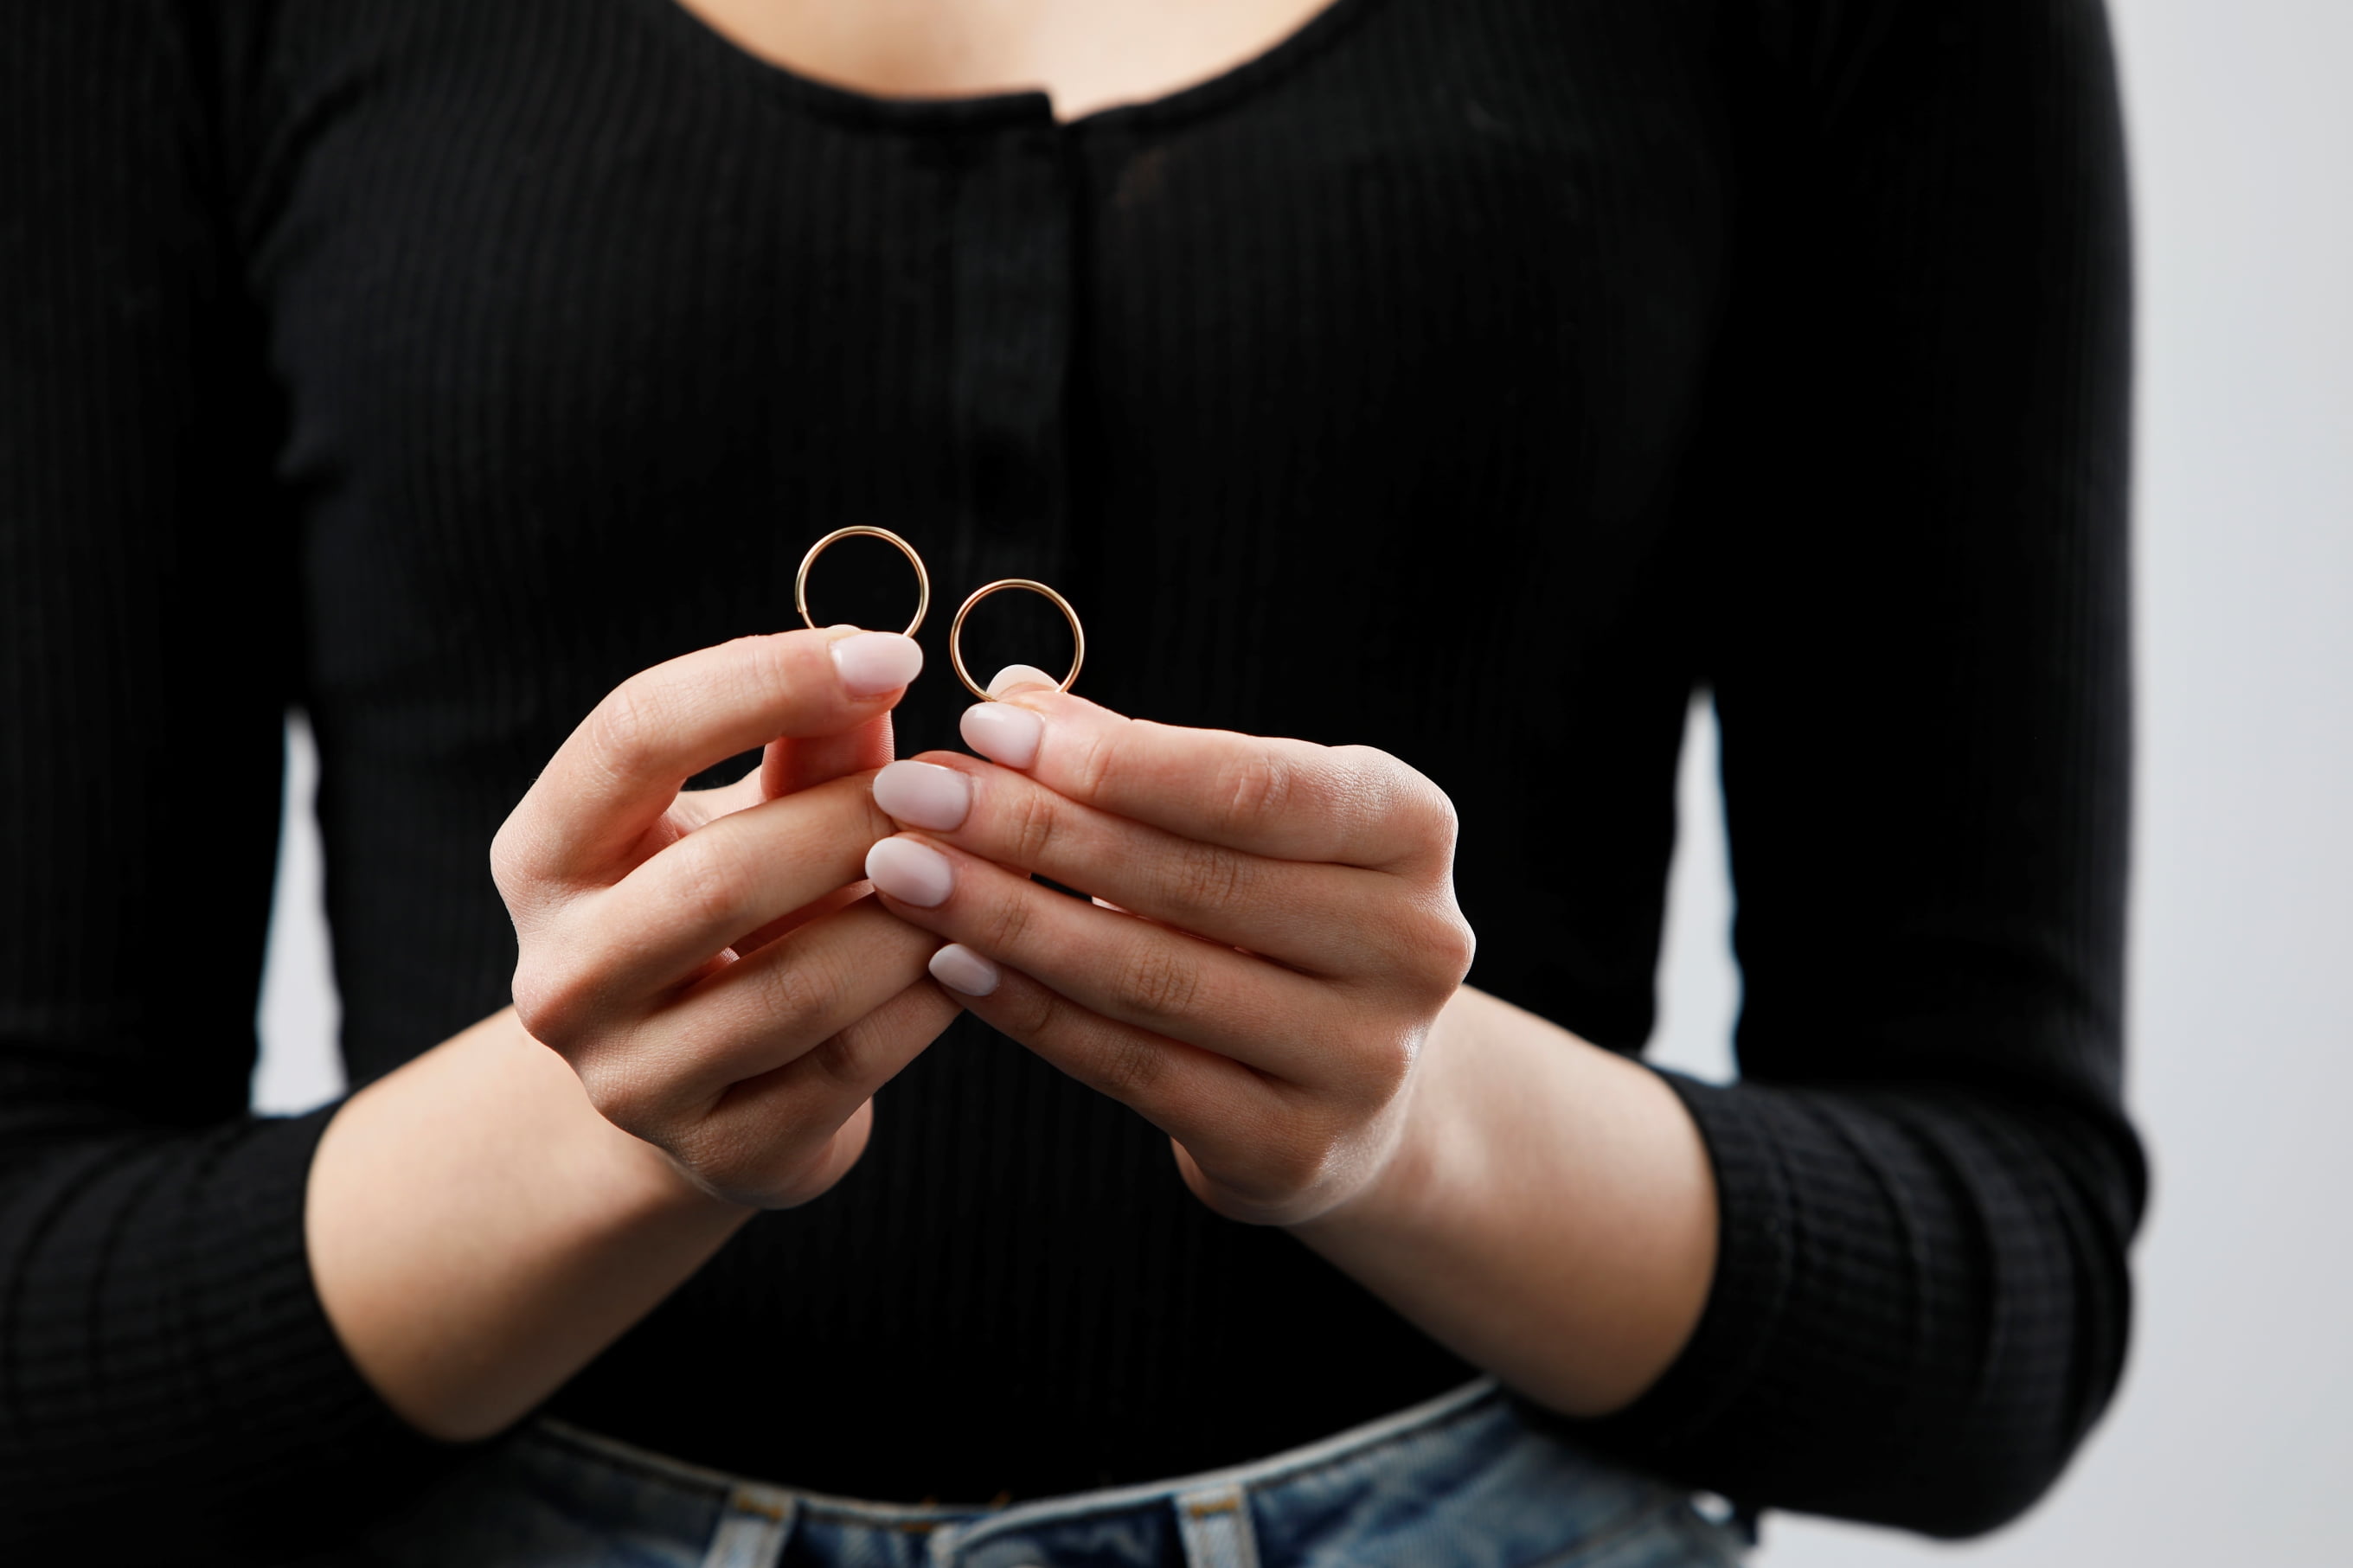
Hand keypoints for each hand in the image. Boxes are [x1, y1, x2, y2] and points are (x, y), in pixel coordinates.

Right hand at [490, 626, 958, 1209]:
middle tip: (958, 788)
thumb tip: (877, 666)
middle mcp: (558, 977)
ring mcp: (630, 1083)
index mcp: (543, 857)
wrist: (713, 1089)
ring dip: (911, 919)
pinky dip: (927, 1001)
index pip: (632, 736)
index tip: (895, 652)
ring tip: (984, 870)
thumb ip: (806, 745)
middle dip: (859, 821)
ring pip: (796, 987)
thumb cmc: (736, 909)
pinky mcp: (721, 1155)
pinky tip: (974, 954)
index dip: (766, 680)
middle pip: (719, 876)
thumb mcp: (750, 812)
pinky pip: (848, 1067)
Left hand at [859, 674, 1474, 1226]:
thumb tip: (1013, 692)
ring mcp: (1363, 1061)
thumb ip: (1138, 758)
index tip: (985, 725)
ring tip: (902, 872)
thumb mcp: (1241, 821)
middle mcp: (1413, 945)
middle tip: (910, 794)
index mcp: (1412, 831)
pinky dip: (1031, 1013)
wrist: (1353, 1093)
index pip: (1252, 786)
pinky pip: (1134, 1070)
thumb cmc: (1277, 914)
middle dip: (1031, 830)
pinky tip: (949, 965)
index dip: (1114, 759)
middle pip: (1191, 880)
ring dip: (1008, 919)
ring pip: (1152, 979)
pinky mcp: (1293, 1150)